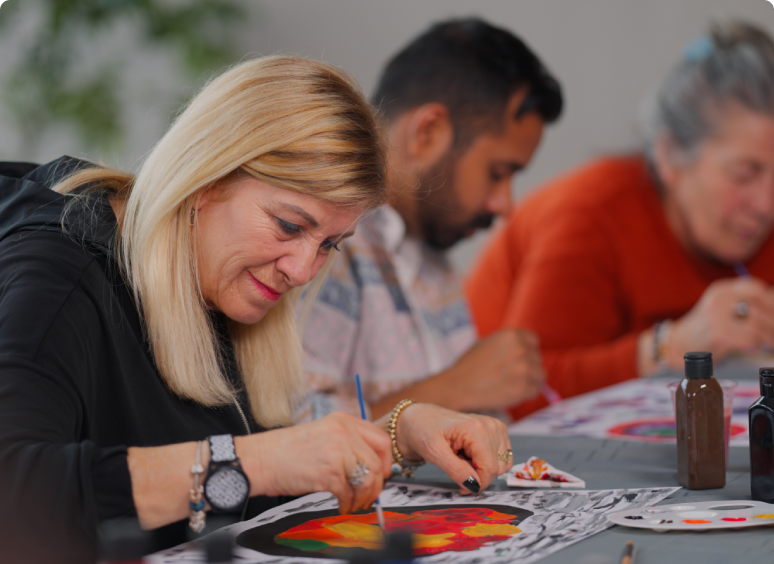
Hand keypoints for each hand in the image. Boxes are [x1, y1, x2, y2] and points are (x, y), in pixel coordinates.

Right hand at [240, 412, 391, 513]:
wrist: (261, 459)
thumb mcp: (323, 433)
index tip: (382, 474)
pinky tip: (340, 505)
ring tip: (354, 503)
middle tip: (370, 495)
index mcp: (344, 420)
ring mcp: (338, 452)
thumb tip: (371, 465)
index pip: (382, 440)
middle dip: (377, 484)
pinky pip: (350, 494)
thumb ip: (348, 442)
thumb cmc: (288, 450)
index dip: (386, 461)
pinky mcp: (330, 472)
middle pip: (378, 462)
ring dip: (364, 497)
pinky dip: (347, 504)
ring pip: (368, 480)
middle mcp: (344, 433)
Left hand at [391, 403, 511, 494]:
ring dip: (481, 467)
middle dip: (477, 474)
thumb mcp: (434, 453)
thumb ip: (456, 470)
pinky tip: (470, 453)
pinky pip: (502, 457)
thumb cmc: (424, 432)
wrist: (419, 419)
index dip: (477, 484)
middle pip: (496, 467)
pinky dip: (486, 461)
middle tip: (456, 464)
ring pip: (501, 464)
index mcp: (476, 428)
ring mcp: (494, 426)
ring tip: (462, 456)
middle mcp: (489, 425)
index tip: (461, 488)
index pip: (490, 467)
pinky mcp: (496, 430)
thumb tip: (474, 485)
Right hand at [433, 328, 543, 411]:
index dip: (527, 350)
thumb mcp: (487, 342)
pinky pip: (534, 391)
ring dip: (529, 380)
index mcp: (512, 335)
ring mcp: (524, 369)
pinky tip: (509, 391)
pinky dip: (525, 393)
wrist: (459, 385)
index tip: (519, 358)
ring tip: (510, 383)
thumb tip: (527, 349)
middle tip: (509, 374)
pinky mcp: (523, 388)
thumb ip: (508, 343)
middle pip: (537, 359)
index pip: (534, 341)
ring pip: (540, 375)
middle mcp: (521, 349)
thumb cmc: (470, 364)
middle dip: (527, 366)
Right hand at [669, 277, 773, 362]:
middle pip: (759, 306)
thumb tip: (773, 309)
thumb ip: (744, 304)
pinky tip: (761, 347)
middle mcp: (719, 300)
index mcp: (721, 290)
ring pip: (757, 324)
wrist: (680, 344)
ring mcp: (717, 317)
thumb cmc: (706, 329)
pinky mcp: (719, 335)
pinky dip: (760, 344)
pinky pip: (750, 339)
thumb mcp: (722, 308)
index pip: (755, 288)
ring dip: (770, 336)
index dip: (772, 300)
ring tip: (772, 342)